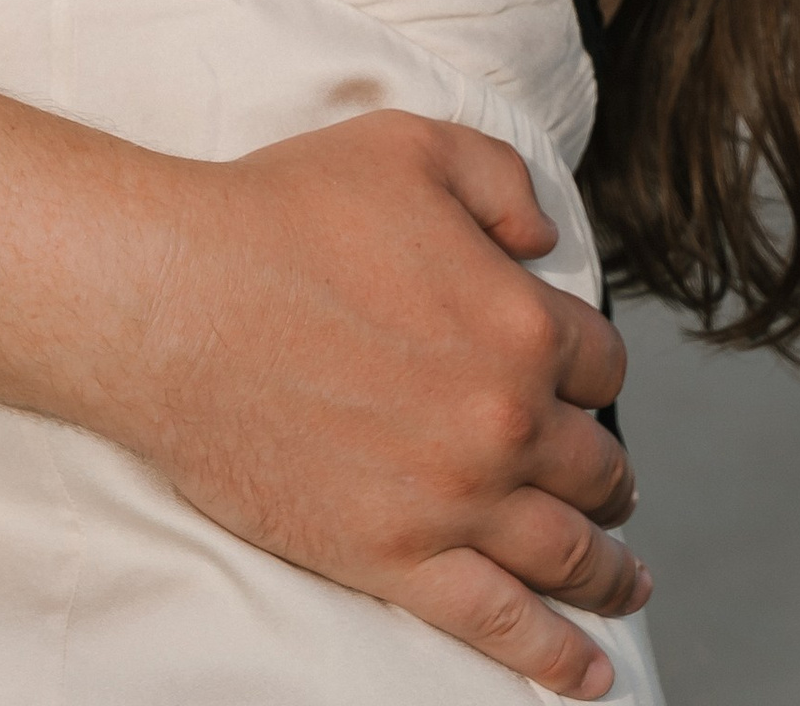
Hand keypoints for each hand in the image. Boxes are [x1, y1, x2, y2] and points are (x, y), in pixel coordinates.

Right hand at [123, 113, 644, 690]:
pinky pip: (501, 625)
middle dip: (608, 475)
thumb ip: (500, 179)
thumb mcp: (409, 145)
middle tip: (607, 485)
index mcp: (519, 322)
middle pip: (595, 464)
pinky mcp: (395, 560)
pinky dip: (556, 658)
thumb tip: (545, 238)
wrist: (176, 300)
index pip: (601, 363)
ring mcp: (453, 501)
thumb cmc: (283, 212)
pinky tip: (588, 675)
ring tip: (623, 583)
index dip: (590, 367)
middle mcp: (504, 421)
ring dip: (607, 571)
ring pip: (567, 552)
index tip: (572, 379)